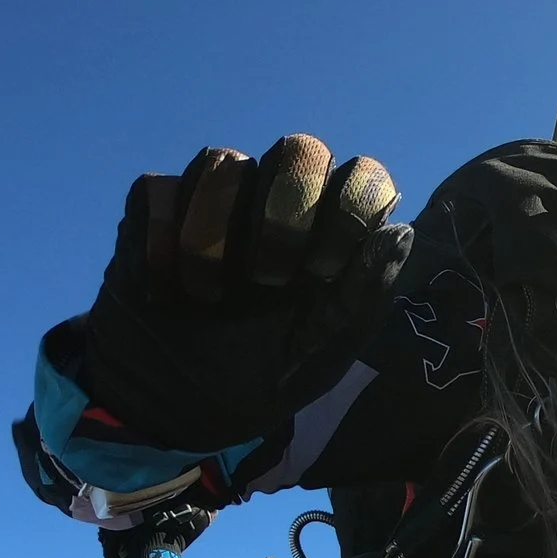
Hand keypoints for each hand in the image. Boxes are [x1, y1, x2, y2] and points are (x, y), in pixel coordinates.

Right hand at [83, 135, 410, 450]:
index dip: (351, 208)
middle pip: (299, 151)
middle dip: (283, 216)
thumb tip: (400, 231)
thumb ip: (360, 298)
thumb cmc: (253, 380)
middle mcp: (277, 204)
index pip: (363, 177)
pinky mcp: (156, 206)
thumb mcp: (317, 358)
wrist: (167, 406)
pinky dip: (158, 248)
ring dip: (212, 240)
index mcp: (329, 238)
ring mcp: (215, 199)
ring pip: (224, 163)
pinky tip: (164, 292)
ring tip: (207, 299)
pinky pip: (160, 191)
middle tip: (267, 280)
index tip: (324, 271)